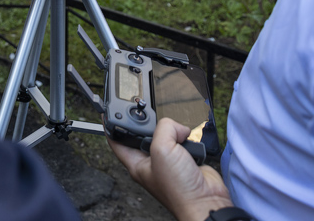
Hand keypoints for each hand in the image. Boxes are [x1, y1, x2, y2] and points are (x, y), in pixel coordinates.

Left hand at [108, 118, 232, 220]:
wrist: (205, 201)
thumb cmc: (178, 189)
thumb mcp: (162, 151)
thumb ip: (163, 129)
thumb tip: (174, 126)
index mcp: (137, 164)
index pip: (117, 141)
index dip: (112, 126)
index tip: (109, 112)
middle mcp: (151, 162)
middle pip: (144, 134)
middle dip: (151, 125)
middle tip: (155, 120)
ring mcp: (169, 160)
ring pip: (166, 135)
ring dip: (174, 132)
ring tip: (179, 138)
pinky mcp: (185, 159)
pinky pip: (183, 140)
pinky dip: (188, 138)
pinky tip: (189, 145)